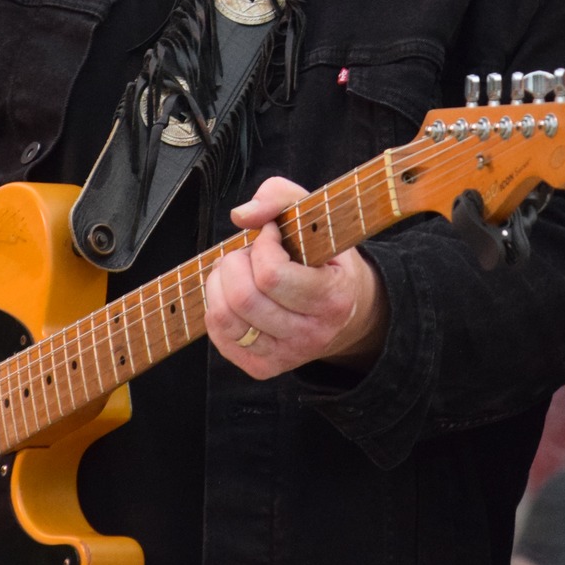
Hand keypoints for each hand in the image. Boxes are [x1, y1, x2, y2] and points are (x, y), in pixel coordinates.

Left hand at [204, 176, 387, 379]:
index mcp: (332, 298)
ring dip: (220, 283)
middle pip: (244, 298)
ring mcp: (286, 356)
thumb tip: (241, 216)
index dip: (262, 245)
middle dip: (235, 262)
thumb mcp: (317, 216)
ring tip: (238, 270)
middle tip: (249, 252)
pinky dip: (217, 306)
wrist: (348, 310)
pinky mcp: (263, 367)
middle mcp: (311, 335)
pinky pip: (219, 336)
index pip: (272, 276)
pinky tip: (234, 292)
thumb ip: (280, 197)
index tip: (271, 234)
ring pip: (225, 319)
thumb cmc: (327, 257)